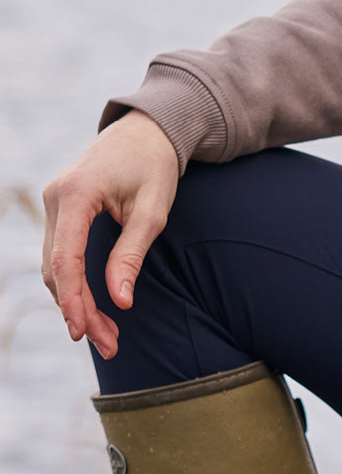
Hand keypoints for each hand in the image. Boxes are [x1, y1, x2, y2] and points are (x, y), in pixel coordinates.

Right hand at [42, 109, 178, 359]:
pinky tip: (95, 308)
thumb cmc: (156, 163)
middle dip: (80, 309)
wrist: (148, 128)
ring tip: (107, 336)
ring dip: (77, 301)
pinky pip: (61, 254)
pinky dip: (75, 282)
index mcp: (75, 194)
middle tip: (109, 344)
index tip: (84, 332)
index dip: (73, 299)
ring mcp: (54, 203)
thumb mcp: (152, 209)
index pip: (64, 258)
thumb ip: (132, 254)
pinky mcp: (61, 210)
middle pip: (57, 269)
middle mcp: (55, 198)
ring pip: (55, 266)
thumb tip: (119, 302)